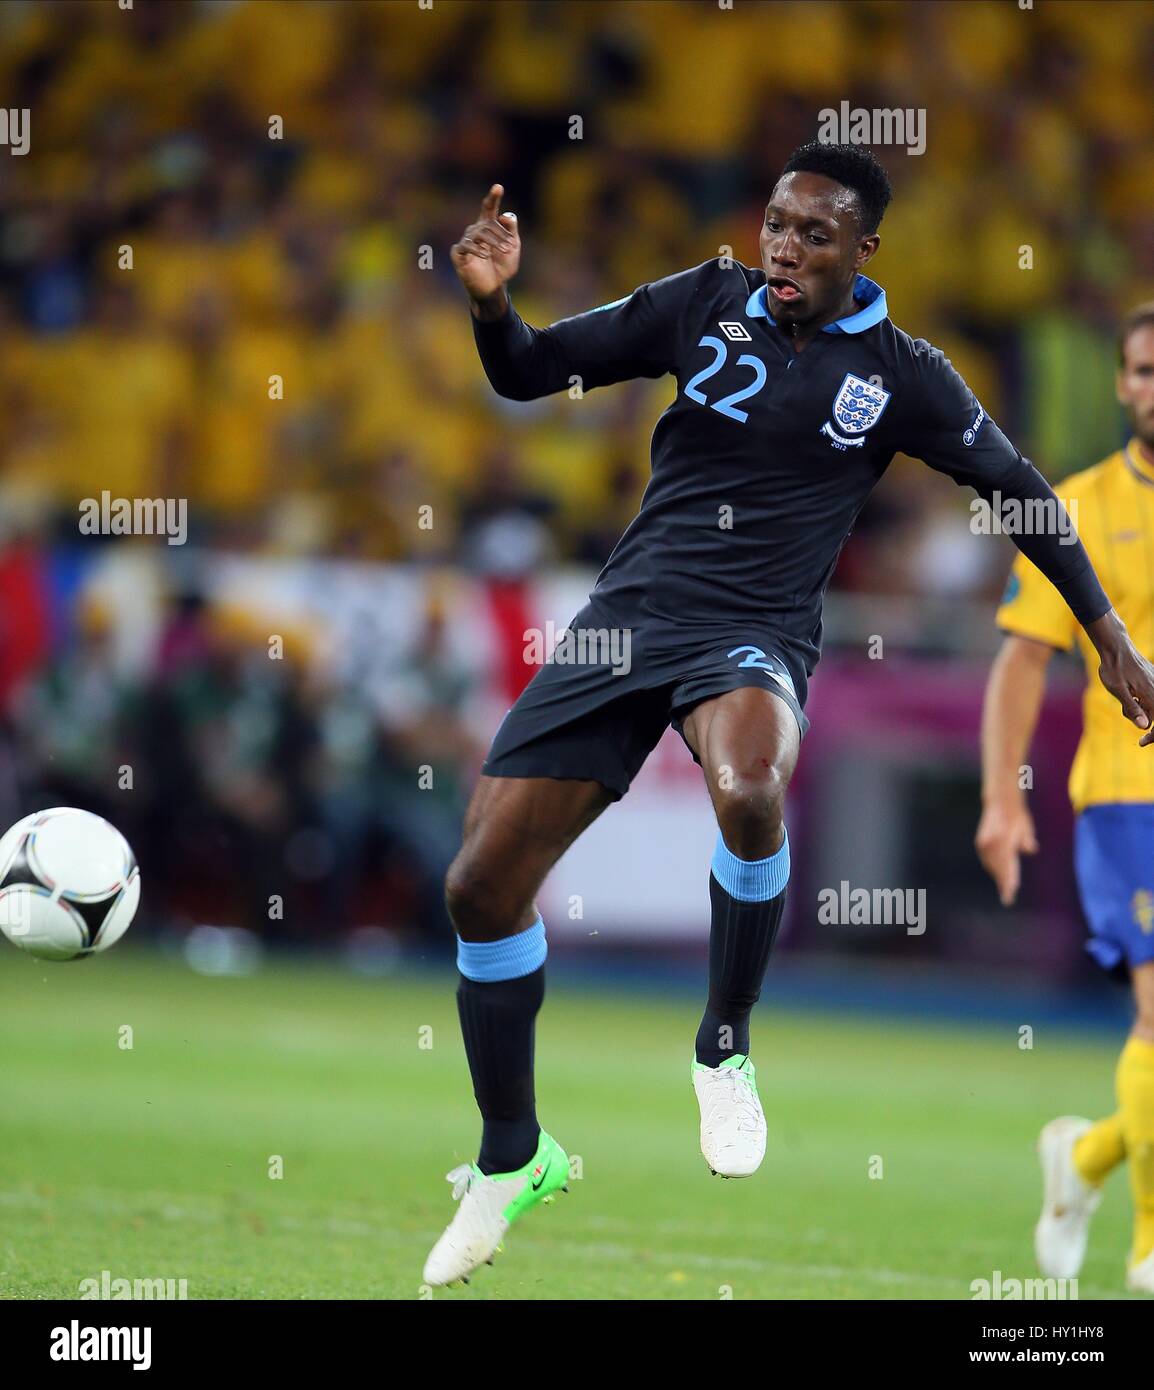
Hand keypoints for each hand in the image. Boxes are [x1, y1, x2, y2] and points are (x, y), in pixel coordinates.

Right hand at [450, 184, 520, 316]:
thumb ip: (511, 230)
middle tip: (511, 247)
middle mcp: (475, 230)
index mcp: (488, 226)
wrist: (494, 288)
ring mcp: (465, 241)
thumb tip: (506, 214)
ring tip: (504, 252)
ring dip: (494, 242)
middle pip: (487, 224)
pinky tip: (485, 255)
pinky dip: (476, 249)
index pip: (489, 208)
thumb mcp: (512, 247)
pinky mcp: (458, 253)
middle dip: (501, 235)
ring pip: (478, 233)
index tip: (498, 187)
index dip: (493, 197)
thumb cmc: (502, 267)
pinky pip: (466, 245)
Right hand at [975, 798, 1038, 906]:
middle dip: (1003, 882)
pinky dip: (993, 867)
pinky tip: (998, 873)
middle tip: (1007, 897)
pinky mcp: (981, 843)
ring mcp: (984, 844)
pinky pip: (987, 860)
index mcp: (1004, 840)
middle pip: (998, 869)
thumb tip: (1031, 849)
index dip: (1008, 882)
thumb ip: (1026, 840)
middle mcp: (992, 843)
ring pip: (991, 865)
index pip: (1007, 866)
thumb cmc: (1018, 815)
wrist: (1000, 801)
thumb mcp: (1025, 827)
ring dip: (998, 875)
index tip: (1009, 895)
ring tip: (1004, 887)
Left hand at [1086, 611, 1153, 745]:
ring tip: (1124, 696)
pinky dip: (1139, 699)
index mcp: (1152, 695)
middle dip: (1139, 718)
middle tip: (1124, 710)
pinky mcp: (1152, 680)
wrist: (1116, 648)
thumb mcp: (1119, 691)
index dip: (1153, 736)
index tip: (1141, 742)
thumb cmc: (1114, 669)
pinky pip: (1149, 697)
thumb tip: (1145, 726)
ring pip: (1150, 706)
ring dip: (1137, 708)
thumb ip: (1133, 709)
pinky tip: (1129, 690)